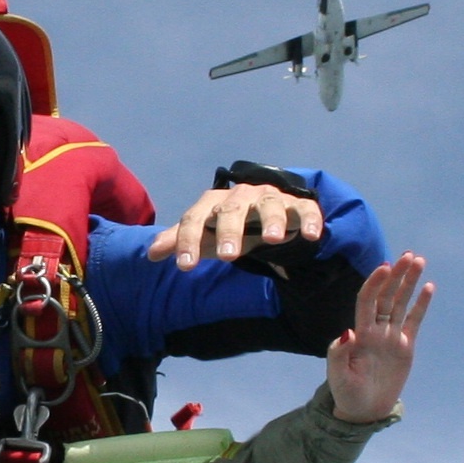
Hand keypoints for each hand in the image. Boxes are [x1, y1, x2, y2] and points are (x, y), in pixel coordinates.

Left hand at [146, 184, 323, 269]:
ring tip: (273, 239)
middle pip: (232, 209)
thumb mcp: (204, 233)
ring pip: (269, 204)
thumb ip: (180, 240)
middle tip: (228, 257)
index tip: (185, 266)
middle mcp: (240, 197)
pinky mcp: (296, 204)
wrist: (263, 209)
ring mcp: (269, 198)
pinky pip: (304, 209)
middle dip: (229, 231)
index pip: (195, 219)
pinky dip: (309, 219)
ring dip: (272, 220)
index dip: (188, 241)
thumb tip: (151, 253)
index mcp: (214, 204)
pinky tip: (312, 235)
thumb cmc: (227, 225)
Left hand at [326, 253, 433, 422]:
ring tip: (418, 260)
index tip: (385, 266)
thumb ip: (339, 354)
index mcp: (359, 334)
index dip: (375, 283)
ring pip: (401, 303)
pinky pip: (414, 320)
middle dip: (396, 275)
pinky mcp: (405, 346)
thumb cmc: (346, 392)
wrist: (363, 409)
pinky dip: (421, 304)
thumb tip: (349, 332)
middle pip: (387, 295)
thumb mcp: (338, 375)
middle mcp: (376, 330)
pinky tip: (429, 286)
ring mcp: (391, 336)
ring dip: (409, 282)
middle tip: (408, 255)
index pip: (367, 300)